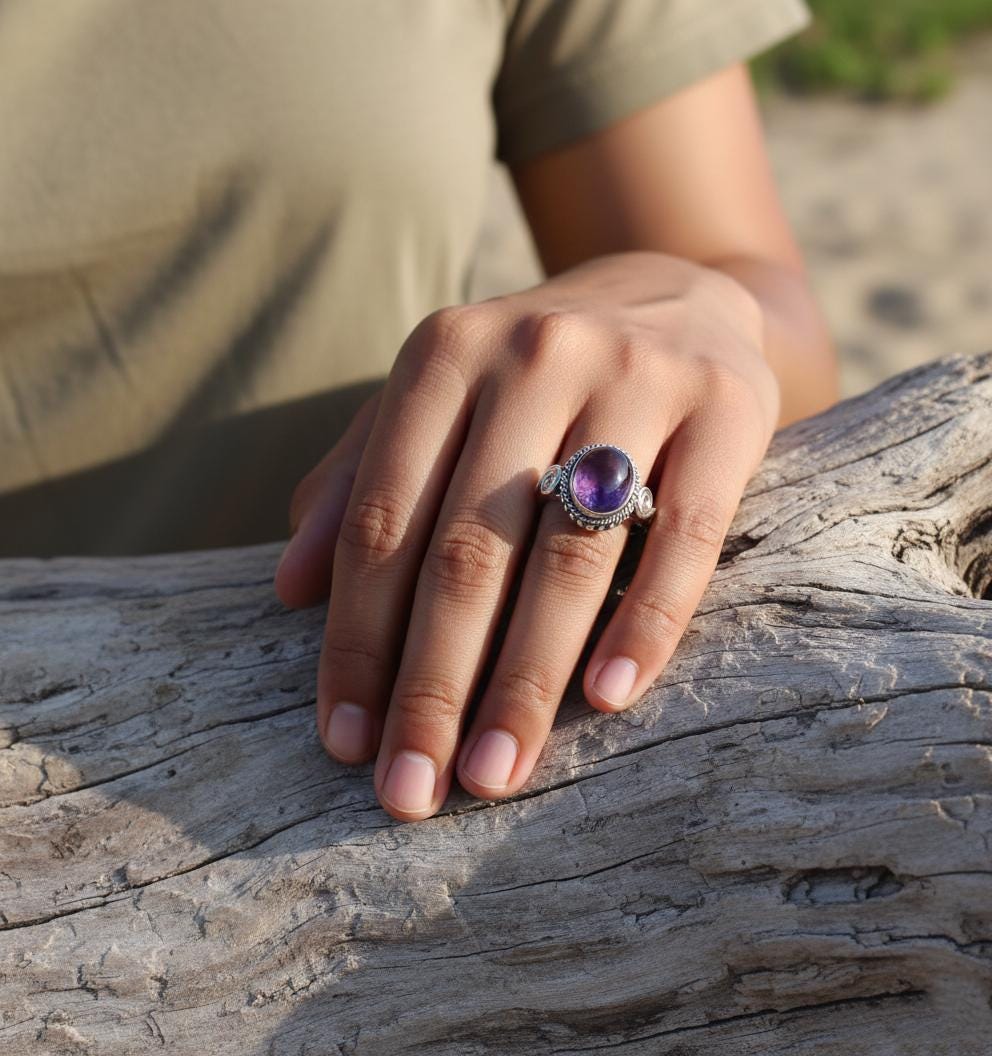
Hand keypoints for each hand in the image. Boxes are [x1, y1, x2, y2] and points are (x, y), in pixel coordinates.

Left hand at [274, 251, 779, 821]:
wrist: (678, 294)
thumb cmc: (535, 373)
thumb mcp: (438, 399)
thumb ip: (359, 479)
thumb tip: (288, 590)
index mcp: (445, 355)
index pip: (382, 520)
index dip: (357, 639)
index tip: (344, 743)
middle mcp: (535, 356)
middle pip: (468, 548)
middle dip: (431, 684)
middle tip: (410, 792)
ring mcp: (637, 378)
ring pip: (569, 554)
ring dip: (526, 679)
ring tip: (493, 774)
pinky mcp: (727, 410)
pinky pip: (687, 535)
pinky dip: (645, 622)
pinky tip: (609, 699)